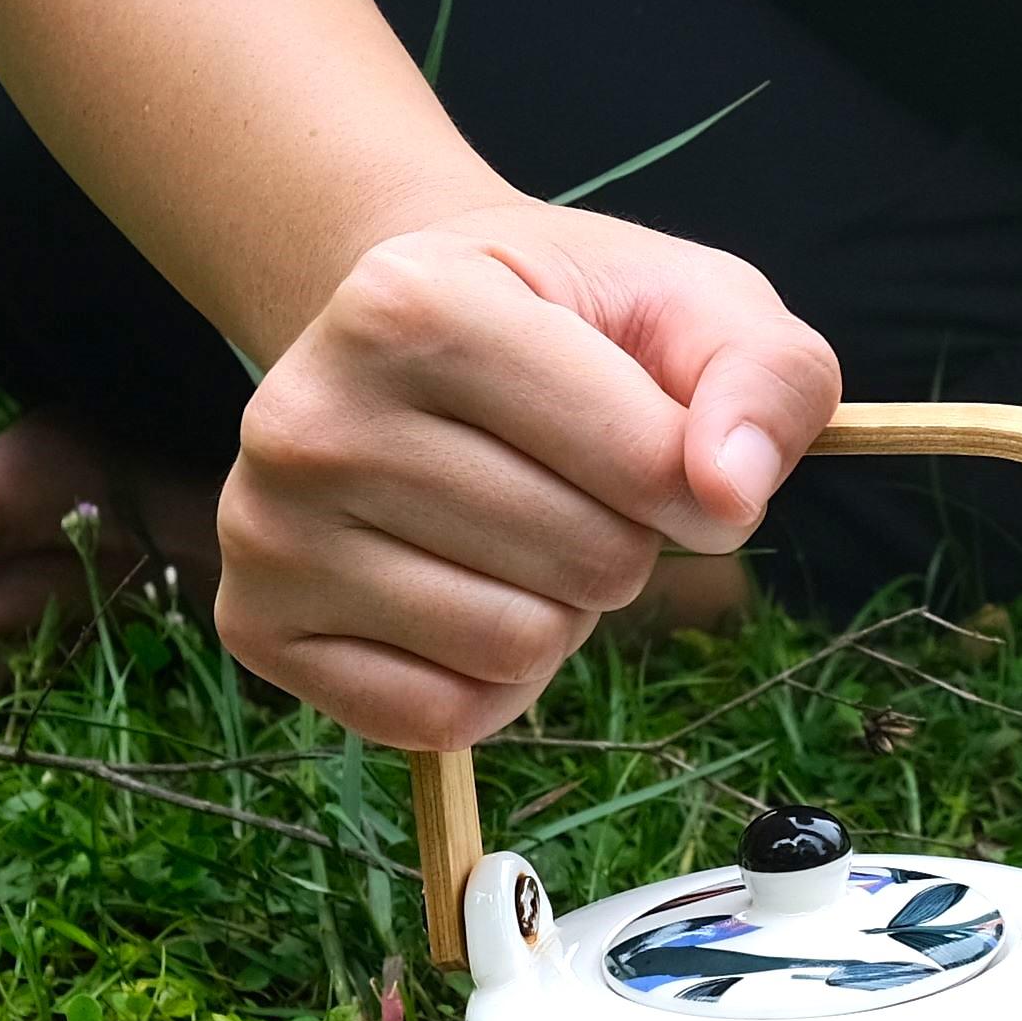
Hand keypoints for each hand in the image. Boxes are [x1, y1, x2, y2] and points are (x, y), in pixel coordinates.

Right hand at [212, 208, 839, 746]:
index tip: (664, 436)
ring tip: (508, 524)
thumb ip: (764, 376)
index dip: (699, 477)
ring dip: (557, 609)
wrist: (414, 334)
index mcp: (411, 302)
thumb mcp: (690, 304)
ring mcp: (265, 526)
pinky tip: (458, 589)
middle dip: (620, 539)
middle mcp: (309, 414)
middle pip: (589, 565)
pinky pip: (441, 718)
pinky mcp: (257, 625)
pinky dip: (488, 680)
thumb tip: (733, 495)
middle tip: (563, 477)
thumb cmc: (567, 324)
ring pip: (519, 649)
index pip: (646, 463)